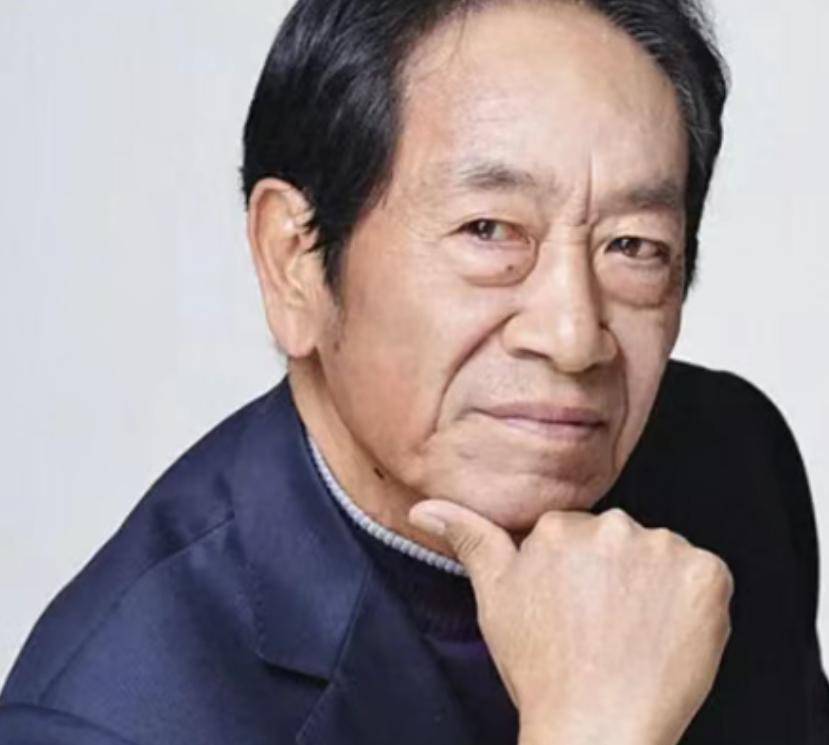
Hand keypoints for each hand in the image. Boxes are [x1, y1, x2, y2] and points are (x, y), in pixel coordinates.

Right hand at [408, 502, 733, 744]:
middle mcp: (612, 526)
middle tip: (603, 623)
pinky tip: (667, 632)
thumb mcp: (494, 598)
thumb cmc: (543, 670)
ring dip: (653, 584)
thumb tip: (425, 509)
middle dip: (613, 573)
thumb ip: (468, 539)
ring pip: (660, 554)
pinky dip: (692, 600)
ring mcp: (663, 549)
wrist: (597, 730)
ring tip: (633, 633)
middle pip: (618, 539)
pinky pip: (704, 574)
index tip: (575, 607)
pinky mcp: (707, 575)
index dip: (577, 574)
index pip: (578, 534)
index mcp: (559, 526)